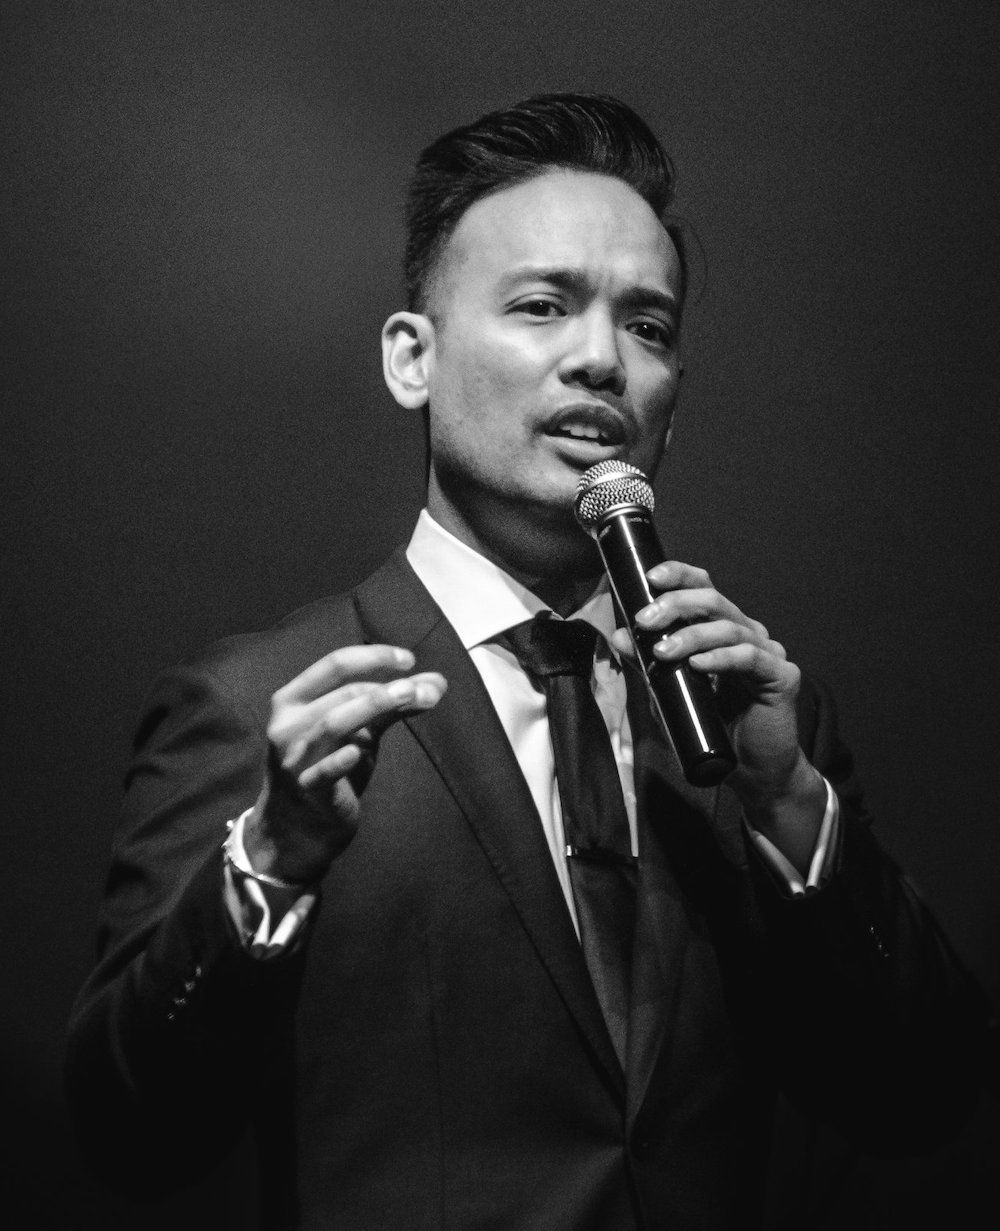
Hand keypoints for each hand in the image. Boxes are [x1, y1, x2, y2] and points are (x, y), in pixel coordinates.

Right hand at [244, 645, 446, 883]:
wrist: (297, 828)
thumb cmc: (328, 767)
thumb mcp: (357, 731)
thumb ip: (389, 706)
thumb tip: (436, 683)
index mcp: (294, 699)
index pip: (335, 664)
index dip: (374, 656)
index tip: (409, 659)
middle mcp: (287, 723)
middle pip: (341, 691)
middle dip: (387, 686)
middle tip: (423, 688)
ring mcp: (294, 758)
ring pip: (333, 723)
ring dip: (374, 705)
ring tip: (410, 698)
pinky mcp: (306, 790)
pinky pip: (321, 772)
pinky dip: (339, 760)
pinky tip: (358, 752)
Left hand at [610, 561, 825, 858]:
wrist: (753, 770)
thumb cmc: (712, 726)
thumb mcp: (670, 691)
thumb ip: (647, 662)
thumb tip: (619, 635)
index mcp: (722, 628)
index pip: (703, 587)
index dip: (680, 575)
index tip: (651, 578)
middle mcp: (747, 633)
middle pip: (714, 600)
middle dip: (675, 605)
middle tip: (645, 621)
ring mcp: (767, 652)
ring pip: (729, 627)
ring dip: (691, 635)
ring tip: (662, 651)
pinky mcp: (783, 676)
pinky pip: (750, 658)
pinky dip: (721, 658)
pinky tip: (698, 665)